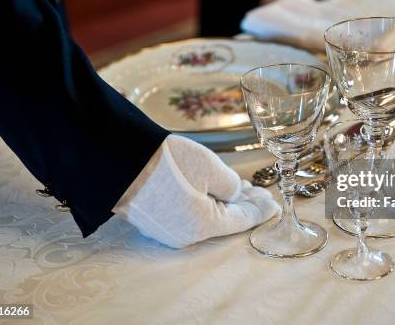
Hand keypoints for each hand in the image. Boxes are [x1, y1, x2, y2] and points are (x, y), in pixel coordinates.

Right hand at [113, 135, 279, 247]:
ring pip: (207, 216)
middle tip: (262, 193)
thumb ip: (231, 186)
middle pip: (225, 220)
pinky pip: (190, 213)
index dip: (261, 210)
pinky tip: (215, 190)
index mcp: (203, 226)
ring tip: (243, 189)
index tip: (275, 203)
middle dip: (245, 205)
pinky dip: (207, 201)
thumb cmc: (167, 162)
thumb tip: (234, 194)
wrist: (119, 159)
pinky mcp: (155, 218)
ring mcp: (167, 229)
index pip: (242, 220)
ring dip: (226, 202)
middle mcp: (185, 235)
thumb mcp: (210, 169)